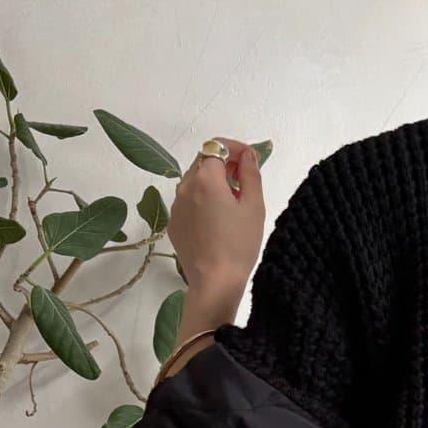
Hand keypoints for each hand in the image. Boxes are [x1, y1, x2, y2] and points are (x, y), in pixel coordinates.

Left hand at [168, 136, 264, 307]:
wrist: (215, 281)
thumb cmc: (239, 245)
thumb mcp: (254, 207)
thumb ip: (251, 174)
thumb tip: (248, 155)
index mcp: (206, 179)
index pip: (217, 146)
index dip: (234, 147)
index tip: (249, 157)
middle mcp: (185, 186)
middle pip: (203, 161)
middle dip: (223, 163)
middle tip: (243, 180)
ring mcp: (176, 205)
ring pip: (194, 181)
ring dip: (212, 182)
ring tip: (232, 203)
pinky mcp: (174, 223)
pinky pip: (188, 201)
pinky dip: (202, 200)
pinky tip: (217, 220)